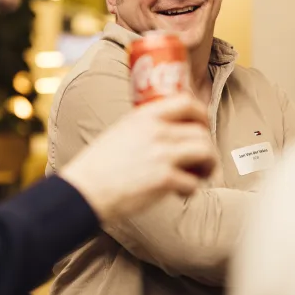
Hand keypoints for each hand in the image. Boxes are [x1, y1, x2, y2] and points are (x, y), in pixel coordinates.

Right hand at [59, 95, 217, 222]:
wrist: (85, 190)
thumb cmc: (100, 165)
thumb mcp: (122, 130)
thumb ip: (146, 126)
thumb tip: (168, 130)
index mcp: (145, 116)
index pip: (187, 102)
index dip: (202, 114)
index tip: (203, 125)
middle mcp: (157, 131)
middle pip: (201, 131)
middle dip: (207, 146)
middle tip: (202, 159)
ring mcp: (162, 154)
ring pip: (205, 152)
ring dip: (208, 166)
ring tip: (198, 175)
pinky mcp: (165, 179)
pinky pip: (194, 182)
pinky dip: (192, 189)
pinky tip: (180, 193)